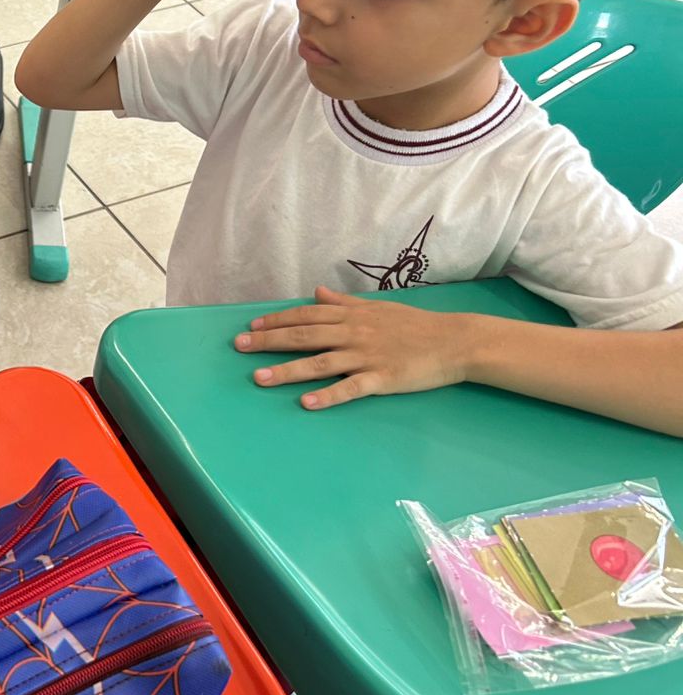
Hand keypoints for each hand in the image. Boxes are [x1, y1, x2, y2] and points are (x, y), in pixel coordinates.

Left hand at [234, 286, 474, 409]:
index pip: (305, 316)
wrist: (454, 341)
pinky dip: (328, 395)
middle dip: (268, 341)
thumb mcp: (376, 307)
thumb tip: (316, 292)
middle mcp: (353, 333)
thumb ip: (344, 302)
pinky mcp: (381, 378)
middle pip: (304, 337)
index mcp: (351, 316)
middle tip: (239, 346)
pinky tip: (307, 403)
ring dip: (287, 370)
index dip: (277, 321)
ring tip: (258, 378)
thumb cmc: (415, 325)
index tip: (251, 325)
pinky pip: (350, 388)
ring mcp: (366, 356)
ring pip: (319, 362)